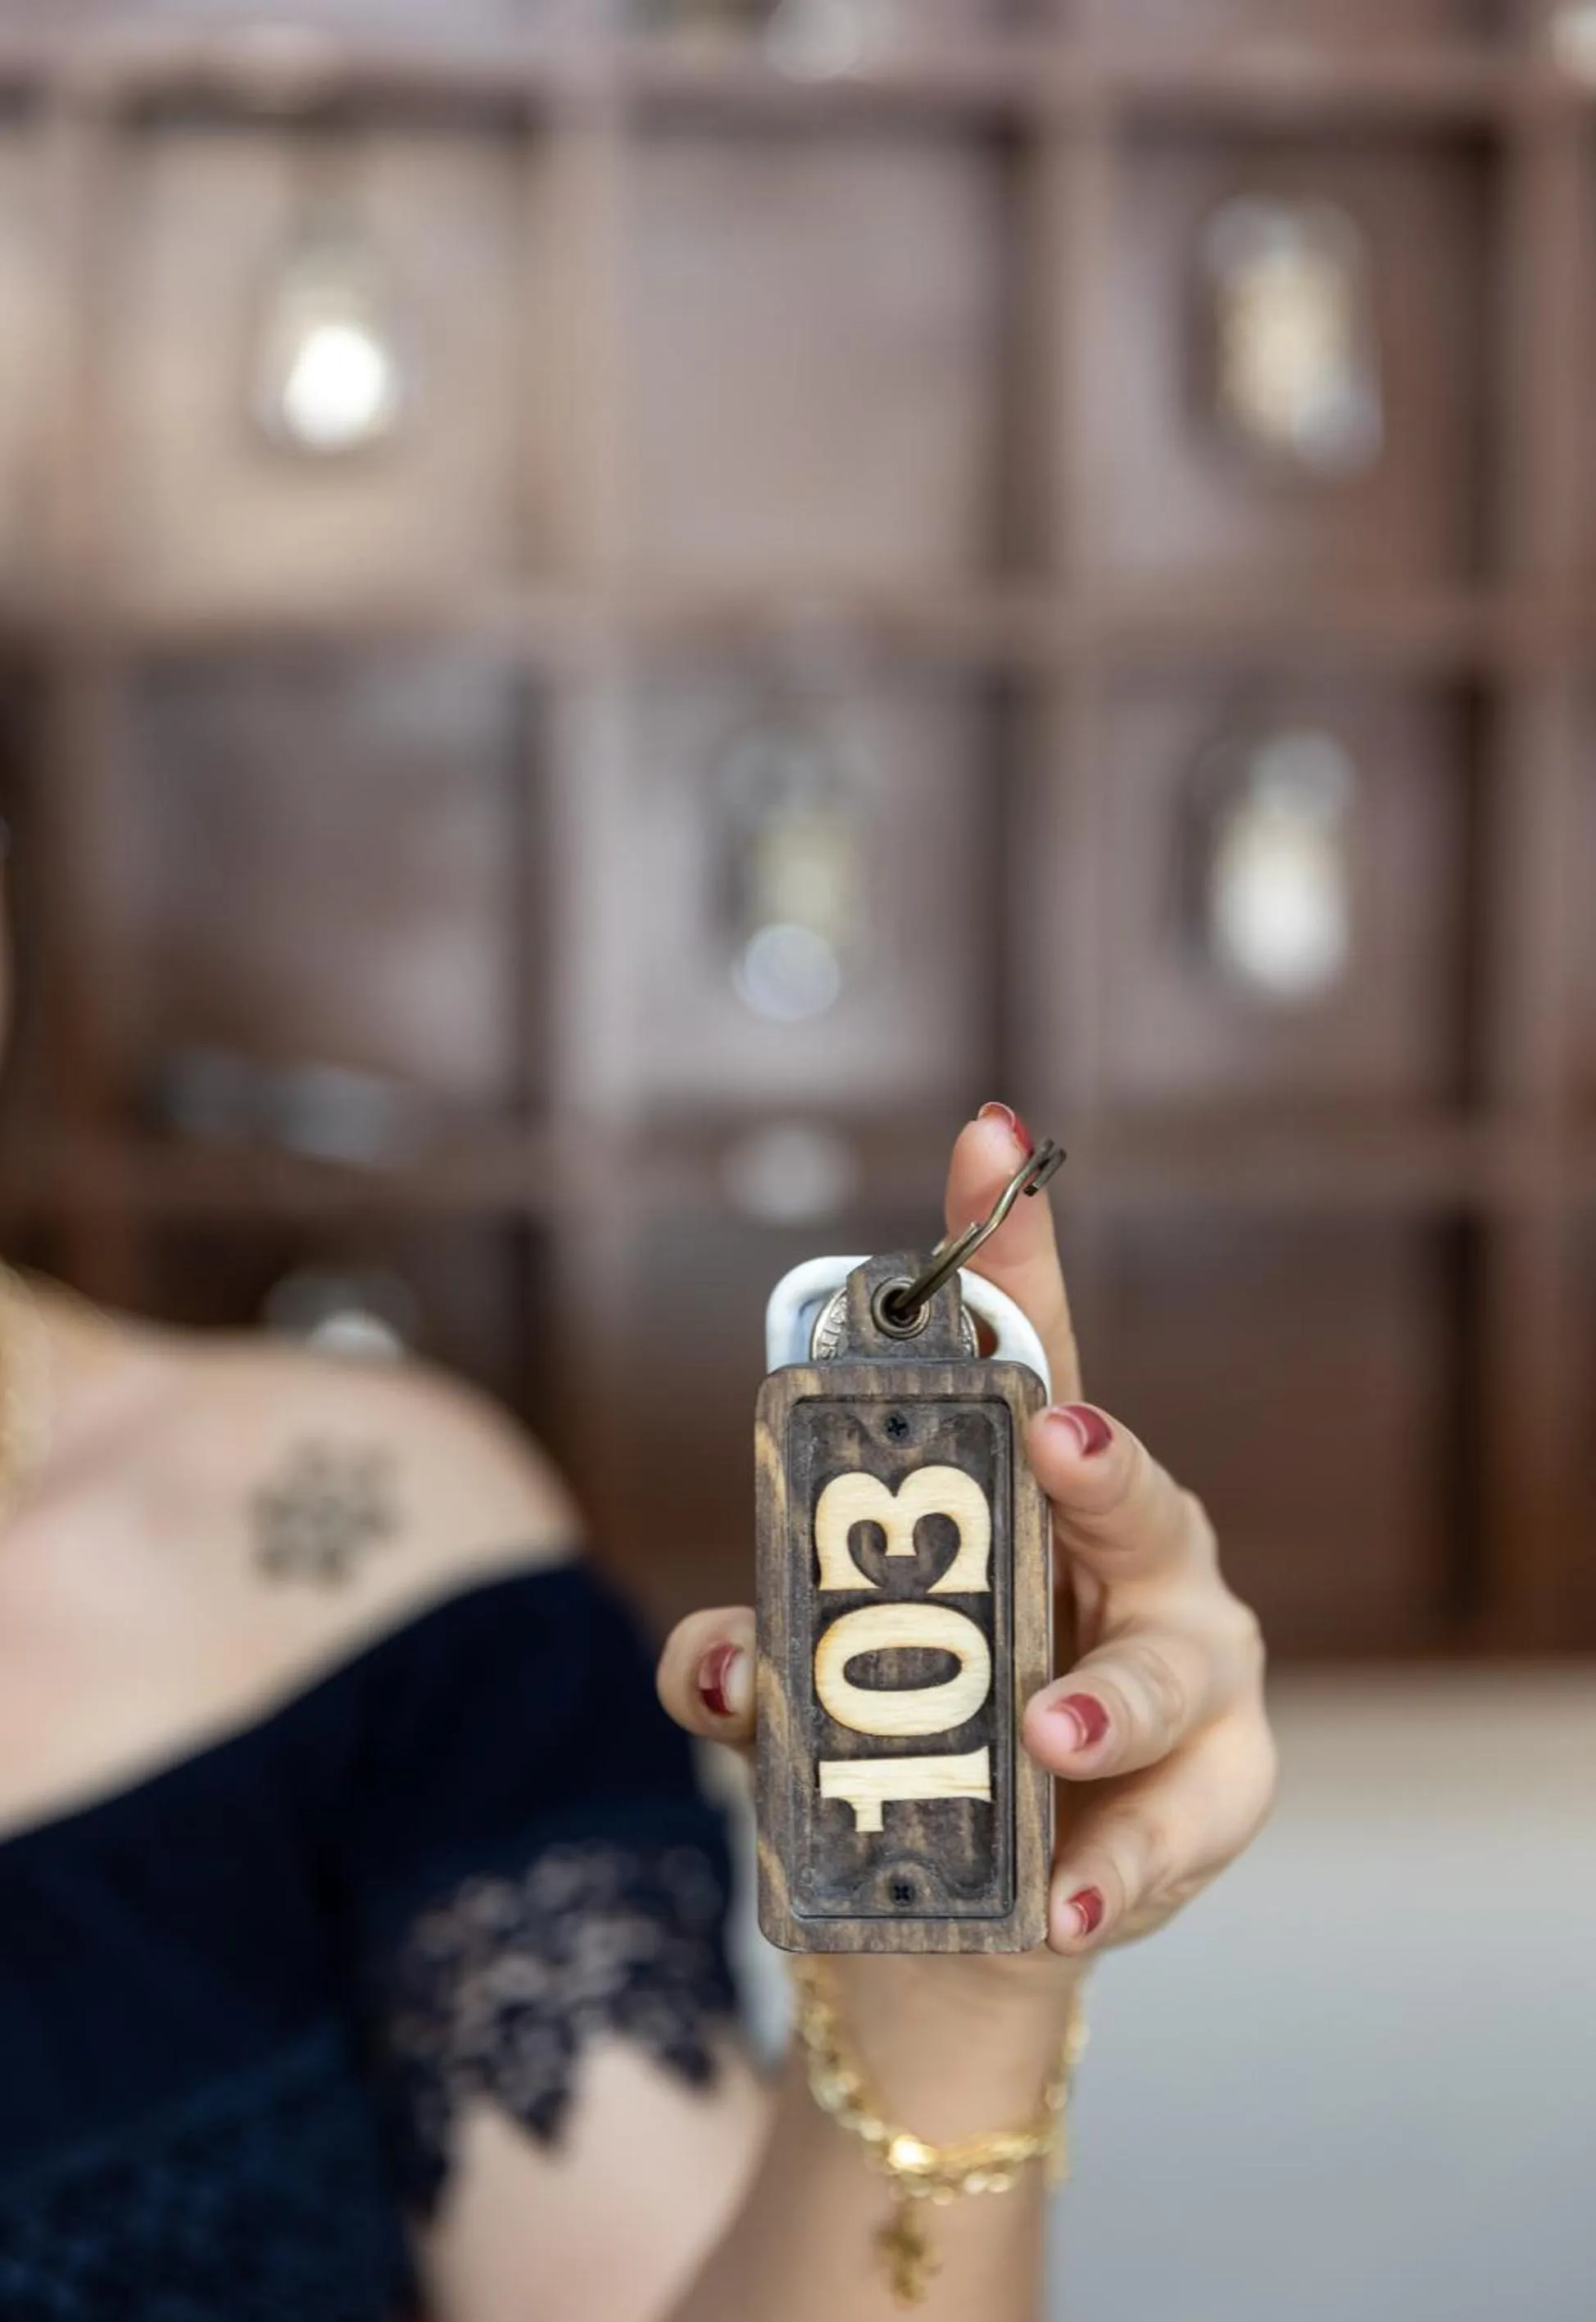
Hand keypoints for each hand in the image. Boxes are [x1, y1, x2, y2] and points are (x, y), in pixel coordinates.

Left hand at [657, 1106, 1275, 1963]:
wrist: (971, 1924)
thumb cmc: (907, 1751)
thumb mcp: (809, 1700)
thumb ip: (747, 1669)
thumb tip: (709, 1662)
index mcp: (1034, 1502)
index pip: (1023, 1355)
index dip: (1003, 1251)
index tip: (983, 1135)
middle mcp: (1133, 1561)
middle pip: (1132, 1486)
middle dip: (1098, 1457)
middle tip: (1056, 1435)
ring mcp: (1192, 1674)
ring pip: (1174, 1664)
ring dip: (1109, 1697)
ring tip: (1045, 1736)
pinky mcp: (1217, 1792)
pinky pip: (1187, 1822)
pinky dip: (1126, 1861)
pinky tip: (1067, 1895)